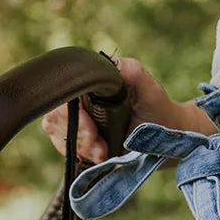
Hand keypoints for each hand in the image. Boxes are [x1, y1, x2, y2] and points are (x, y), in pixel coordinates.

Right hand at [42, 57, 215, 161]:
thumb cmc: (158, 111)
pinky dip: (81, 156)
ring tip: (104, 153)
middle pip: (56, 117)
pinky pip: (66, 150)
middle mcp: (81, 100)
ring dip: (80, 148)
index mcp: (93, 84)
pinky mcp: (80, 141)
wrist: (163, 140)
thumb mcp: (149, 89)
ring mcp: (78, 122)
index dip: (71, 115)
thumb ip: (132, 71)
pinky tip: (100, 157)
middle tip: (101, 147)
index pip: (64, 95)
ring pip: (58, 135)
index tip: (92, 131)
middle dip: (77, 136)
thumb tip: (111, 62)